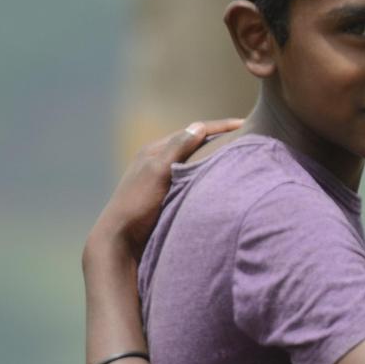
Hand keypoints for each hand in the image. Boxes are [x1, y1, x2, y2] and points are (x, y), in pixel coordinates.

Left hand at [89, 119, 240, 257]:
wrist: (119, 239)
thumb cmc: (137, 204)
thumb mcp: (157, 172)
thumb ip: (177, 148)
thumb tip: (199, 126)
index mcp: (154, 150)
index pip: (192, 132)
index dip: (219, 127)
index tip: (244, 123)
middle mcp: (158, 160)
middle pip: (193, 144)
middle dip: (218, 139)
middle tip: (245, 137)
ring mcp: (161, 178)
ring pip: (193, 162)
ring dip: (213, 158)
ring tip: (237, 157)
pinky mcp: (165, 196)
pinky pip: (191, 178)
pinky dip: (206, 174)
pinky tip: (218, 180)